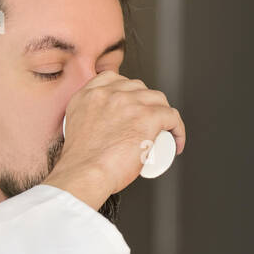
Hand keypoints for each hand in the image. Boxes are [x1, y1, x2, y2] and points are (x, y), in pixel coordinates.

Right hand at [43, 70, 185, 211]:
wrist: (85, 174)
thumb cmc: (81, 163)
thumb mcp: (74, 130)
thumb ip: (83, 123)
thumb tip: (97, 131)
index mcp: (88, 95)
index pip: (114, 79)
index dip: (129, 93)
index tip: (133, 106)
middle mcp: (109, 93)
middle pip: (139, 88)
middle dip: (147, 104)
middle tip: (149, 123)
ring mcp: (129, 102)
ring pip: (158, 99)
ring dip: (164, 114)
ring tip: (164, 132)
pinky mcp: (147, 117)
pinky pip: (172, 116)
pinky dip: (178, 129)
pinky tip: (177, 140)